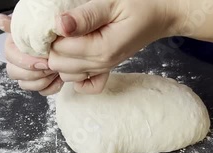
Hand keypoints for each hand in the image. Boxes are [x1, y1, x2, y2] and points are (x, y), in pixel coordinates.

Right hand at [0, 13, 63, 95]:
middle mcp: (16, 59)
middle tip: (51, 66)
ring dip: (43, 80)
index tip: (44, 61)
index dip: (26, 61)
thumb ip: (14, 23)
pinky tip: (60, 77)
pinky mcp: (39, 83)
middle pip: (13, 72)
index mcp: (13, 43)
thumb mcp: (37, 21)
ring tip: (56, 70)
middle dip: (34, 73)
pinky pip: (41, 91)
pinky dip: (52, 87)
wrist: (70, 38)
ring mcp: (26, 73)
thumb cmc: (54, 28)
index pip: (9, 55)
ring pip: (25, 85)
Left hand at [49, 0, 176, 93]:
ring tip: (70, 37)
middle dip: (54, 47)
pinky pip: (83, 85)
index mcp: (102, 49)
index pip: (59, 50)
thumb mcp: (112, 2)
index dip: (52, 35)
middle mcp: (100, 64)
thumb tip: (59, 25)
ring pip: (66, 74)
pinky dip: (75, 75)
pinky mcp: (103, 70)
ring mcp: (102, 69)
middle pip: (58, 65)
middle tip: (64, 27)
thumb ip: (85, 16)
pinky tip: (77, 57)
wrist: (160, 15)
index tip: (60, 20)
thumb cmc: (139, 4)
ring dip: (62, 58)